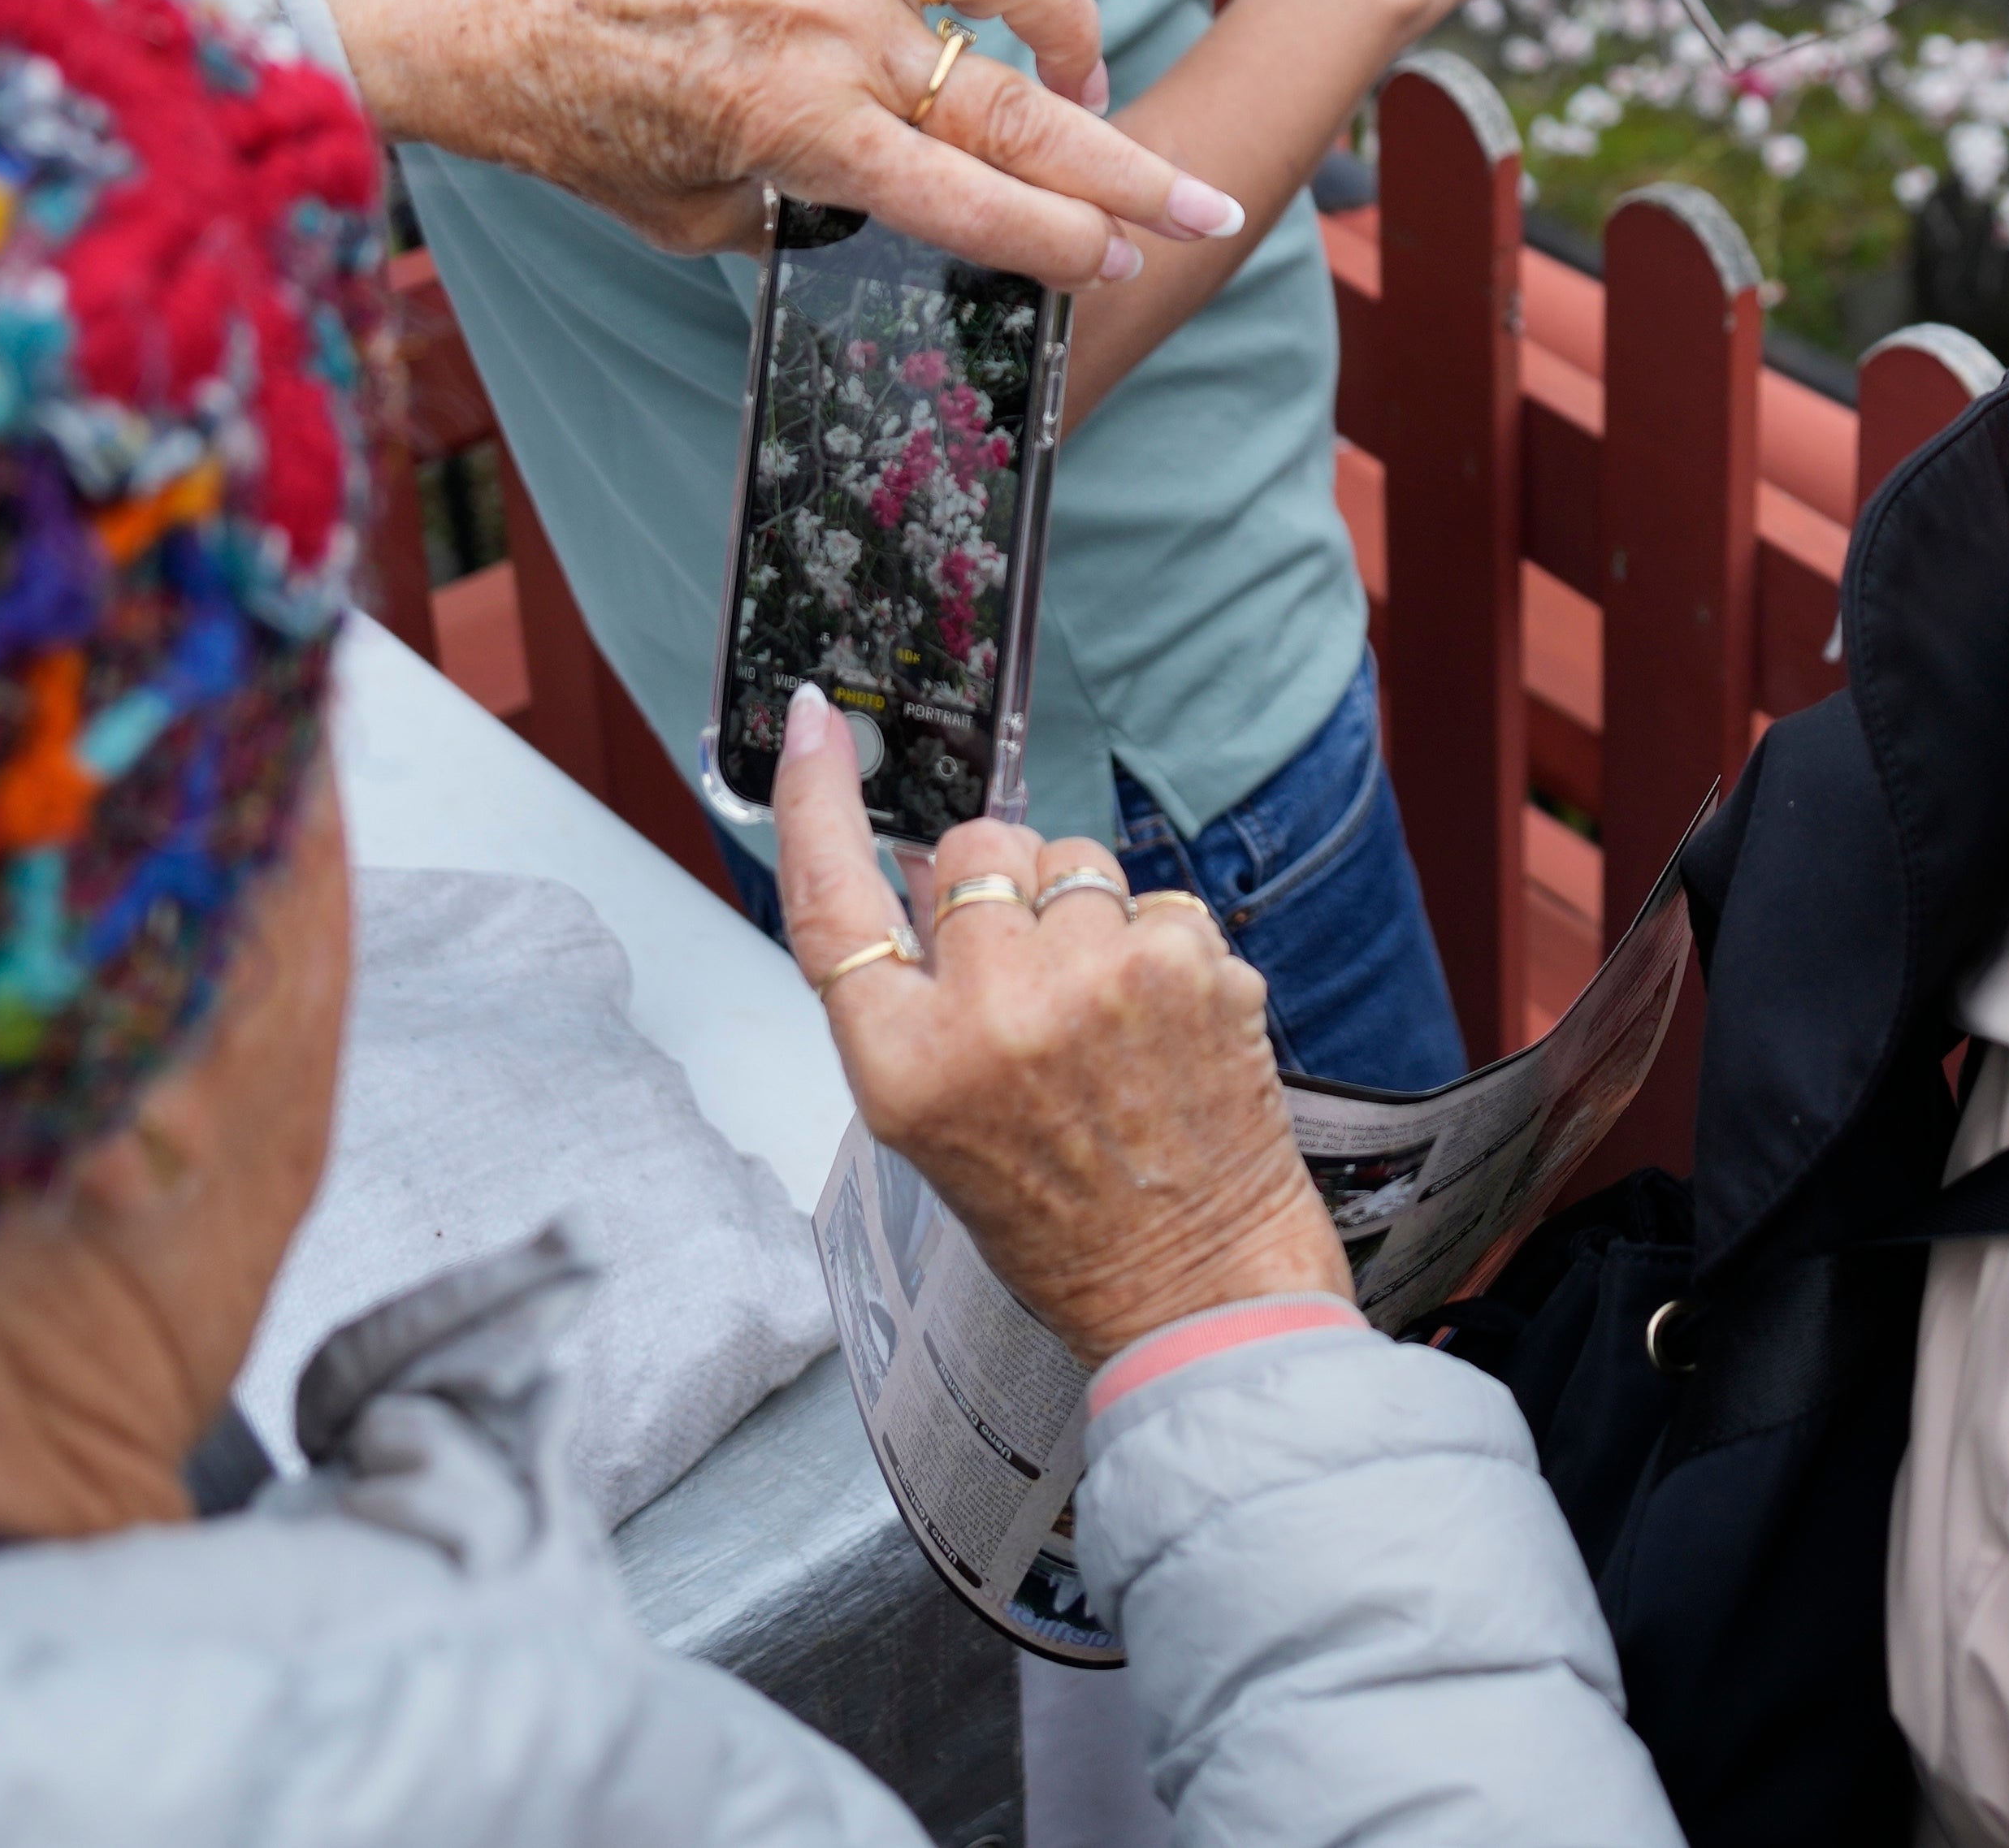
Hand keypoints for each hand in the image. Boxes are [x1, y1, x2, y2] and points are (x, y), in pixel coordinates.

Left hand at [293, 0, 1251, 277]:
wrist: (464, 1)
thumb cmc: (564, 120)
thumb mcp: (684, 215)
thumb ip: (798, 208)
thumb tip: (888, 199)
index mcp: (799, 128)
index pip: (974, 198)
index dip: (1068, 242)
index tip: (1131, 263)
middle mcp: (831, 25)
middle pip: (1020, 104)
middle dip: (1125, 169)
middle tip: (1203, 206)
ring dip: (1067, 23)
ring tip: (1072, 68)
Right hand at [773, 693, 1344, 1355]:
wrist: (1193, 1285)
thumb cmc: (1060, 1221)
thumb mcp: (936, 1123)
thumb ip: (918, 997)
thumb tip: (930, 871)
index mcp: (904, 1065)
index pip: (831, 901)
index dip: (816, 801)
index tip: (815, 724)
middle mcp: (992, 1013)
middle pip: (973, 851)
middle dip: (999, 884)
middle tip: (1032, 974)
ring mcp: (1096, 980)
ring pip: (1072, 858)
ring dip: (1083, 909)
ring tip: (1103, 1011)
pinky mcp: (1187, 964)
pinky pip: (1153, 897)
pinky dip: (1157, 944)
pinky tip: (1160, 1024)